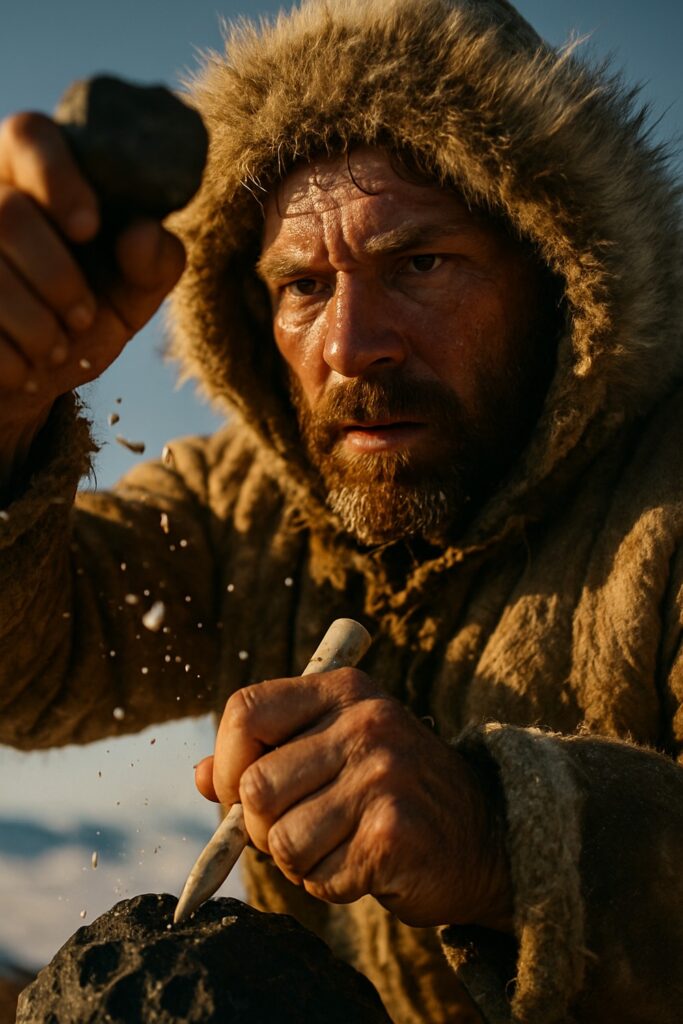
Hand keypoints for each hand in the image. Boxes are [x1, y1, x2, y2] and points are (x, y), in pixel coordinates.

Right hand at [0, 111, 184, 443]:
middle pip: (9, 215)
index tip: (89, 228)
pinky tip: (22, 372)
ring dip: (36, 327)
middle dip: (58, 279)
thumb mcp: (130, 293)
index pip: (30, 135)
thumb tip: (144, 233)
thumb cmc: (83, 317)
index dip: (59, 178)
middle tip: (83, 317)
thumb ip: (154, 262)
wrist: (31, 378)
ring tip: (57, 349)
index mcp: (29, 175)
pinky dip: (9, 362)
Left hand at [196, 668, 511, 929]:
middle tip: (299, 831)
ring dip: (299, 863)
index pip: (244, 711)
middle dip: (262, 828)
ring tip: (339, 845)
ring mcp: (383, 774)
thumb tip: (199, 777)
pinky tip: (366, 864)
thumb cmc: (391, 791)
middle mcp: (365, 722)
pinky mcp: (394, 832)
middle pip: (253, 787)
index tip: (236, 795)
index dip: (224, 761)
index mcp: (344, 691)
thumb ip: (267, 754)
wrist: (484, 835)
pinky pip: (319, 877)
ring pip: (281, 840)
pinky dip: (331, 885)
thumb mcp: (333, 750)